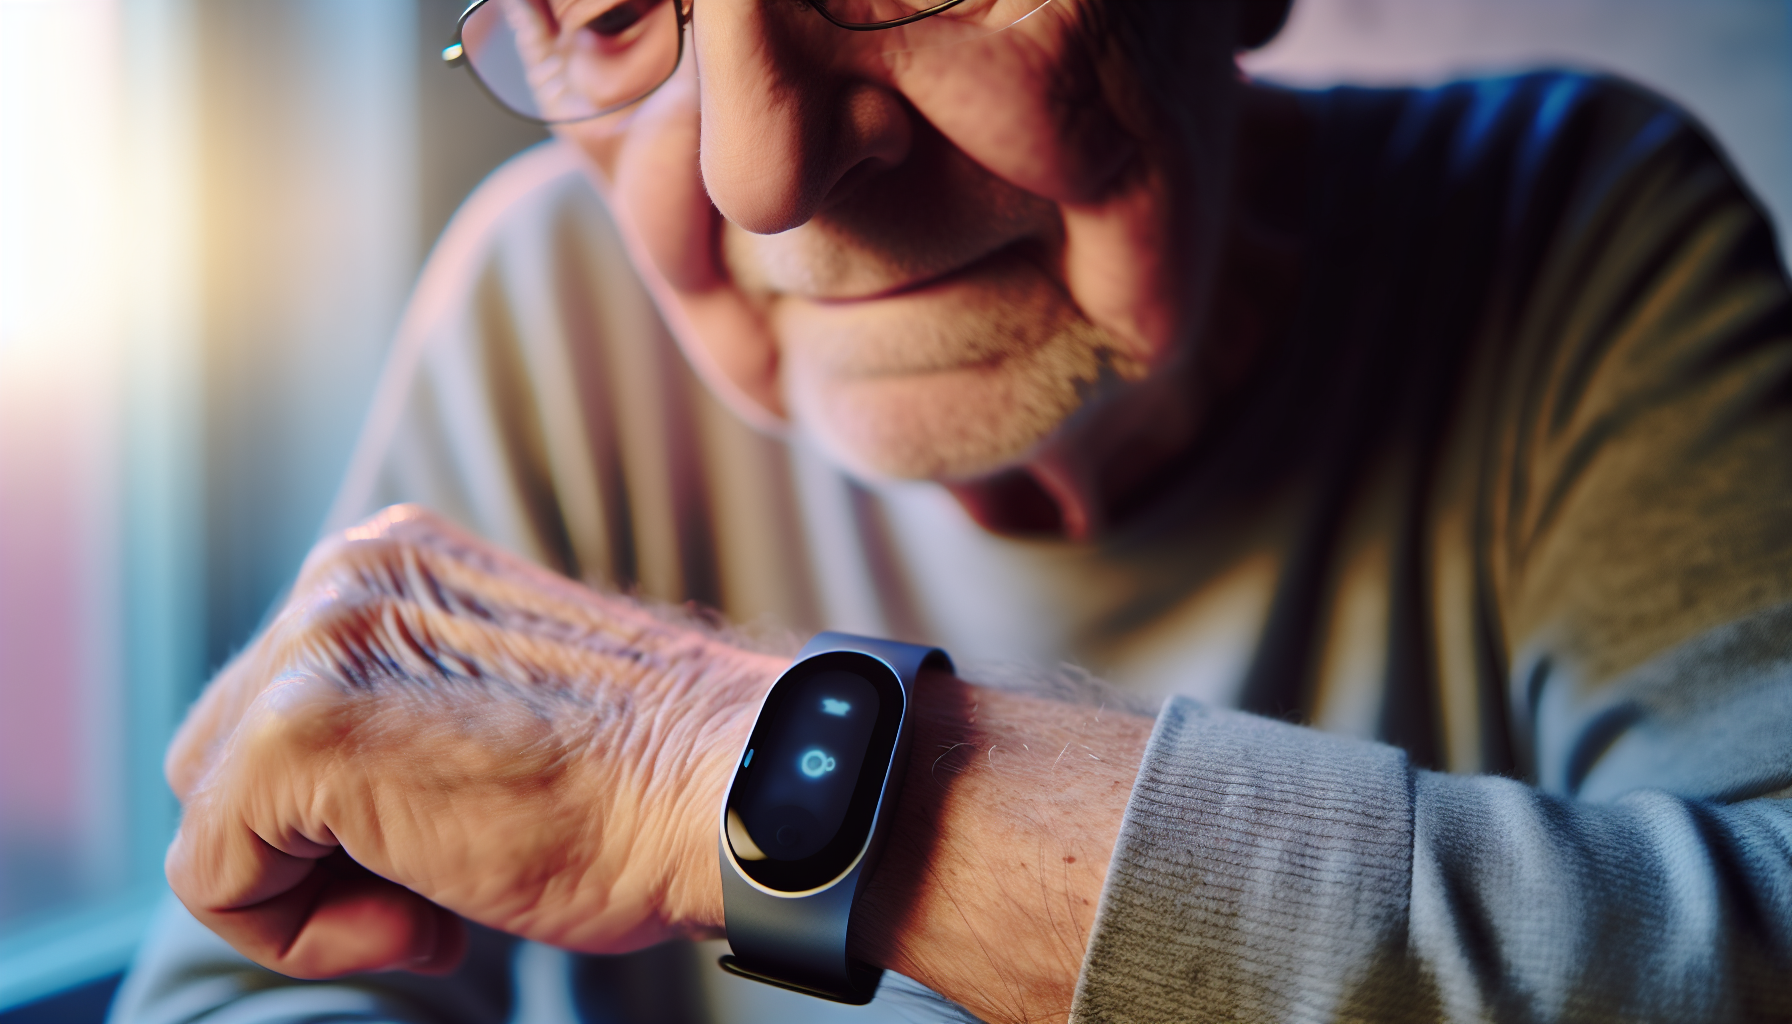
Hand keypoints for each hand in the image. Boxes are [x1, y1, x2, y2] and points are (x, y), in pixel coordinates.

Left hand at [163, 505, 778, 977]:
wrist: (724, 792)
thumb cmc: (641, 781)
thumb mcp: (495, 701)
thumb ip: (400, 702)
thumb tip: (313, 791)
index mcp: (389, 558)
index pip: (270, 704)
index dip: (341, 813)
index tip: (453, 840)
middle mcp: (342, 574)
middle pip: (218, 756)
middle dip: (308, 848)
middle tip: (436, 887)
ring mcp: (318, 641)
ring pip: (208, 818)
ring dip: (310, 890)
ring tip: (433, 901)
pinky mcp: (298, 730)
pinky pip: (214, 876)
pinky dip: (302, 935)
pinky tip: (425, 921)